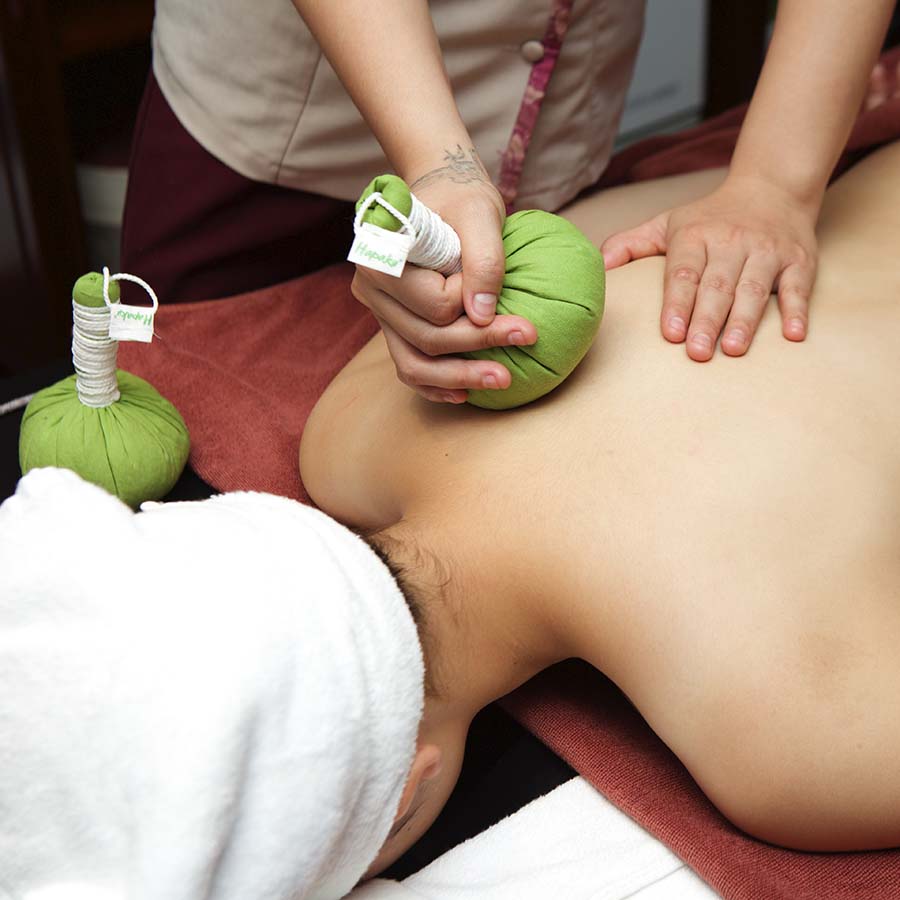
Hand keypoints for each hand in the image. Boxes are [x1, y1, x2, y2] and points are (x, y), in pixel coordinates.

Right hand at [351, 151, 536, 401]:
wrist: (443, 195)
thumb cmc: (462, 199)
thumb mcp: (481, 214)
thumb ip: (484, 261)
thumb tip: (482, 316)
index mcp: (384, 256)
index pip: (435, 304)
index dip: (473, 303)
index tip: (503, 290)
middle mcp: (371, 288)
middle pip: (426, 338)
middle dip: (478, 347)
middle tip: (527, 341)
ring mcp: (380, 312)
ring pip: (413, 363)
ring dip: (459, 378)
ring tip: (503, 381)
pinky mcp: (394, 326)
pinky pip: (410, 366)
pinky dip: (437, 385)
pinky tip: (468, 394)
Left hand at [601, 176, 818, 360]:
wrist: (772, 188)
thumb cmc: (710, 218)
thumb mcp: (668, 224)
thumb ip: (632, 245)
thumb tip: (599, 267)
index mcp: (696, 236)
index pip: (684, 273)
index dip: (677, 304)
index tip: (670, 333)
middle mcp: (732, 242)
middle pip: (717, 286)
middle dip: (706, 320)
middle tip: (697, 353)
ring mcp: (767, 252)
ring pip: (754, 289)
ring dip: (744, 321)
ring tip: (732, 350)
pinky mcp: (798, 260)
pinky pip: (799, 287)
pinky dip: (797, 311)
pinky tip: (793, 336)